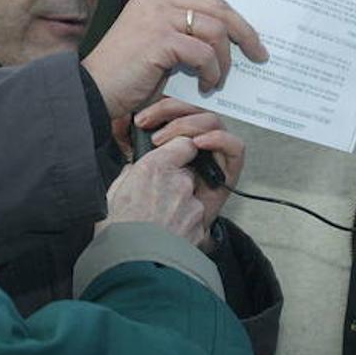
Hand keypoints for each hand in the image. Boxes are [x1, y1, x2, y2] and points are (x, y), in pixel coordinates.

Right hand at [81, 0, 266, 119]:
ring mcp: (158, 16)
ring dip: (225, 60)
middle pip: (219, 7)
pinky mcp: (159, 39)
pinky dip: (211, 72)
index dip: (234, 16)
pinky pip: (203, 53)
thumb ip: (186, 33)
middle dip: (245, 32)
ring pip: (215, 30)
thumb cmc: (127, 74)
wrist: (93, 91)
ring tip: (219, 80)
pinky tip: (206, 86)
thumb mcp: (160, 44)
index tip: (251, 35)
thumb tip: (230, 40)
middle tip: (259, 54)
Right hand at [98, 137, 208, 246]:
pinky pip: (194, 222)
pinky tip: (166, 237)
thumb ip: (130, 177)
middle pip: (187, 174)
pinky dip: (184, 227)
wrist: (131, 267)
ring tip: (159, 225)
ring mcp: (192, 205)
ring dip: (180, 208)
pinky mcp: (199, 228)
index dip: (179, 151)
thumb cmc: (116, 232)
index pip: (184, 144)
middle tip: (158, 200)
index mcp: (155, 168)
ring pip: (191, 199)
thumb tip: (134, 172)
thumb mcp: (112, 194)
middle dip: (177, 184)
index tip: (173, 158)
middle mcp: (179, 182)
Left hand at [136, 97, 245, 248]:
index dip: (157, 110)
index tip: (137, 120)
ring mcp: (213, 158)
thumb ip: (127, 155)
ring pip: (211, 123)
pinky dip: (219, 139)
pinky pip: (235, 148)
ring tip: (167, 137)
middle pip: (192, 112)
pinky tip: (199, 142)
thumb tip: (121, 128)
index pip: (171, 113)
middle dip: (170, 111)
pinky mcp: (229, 173)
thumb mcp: (125, 179)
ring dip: (189, 123)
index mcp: (169, 146)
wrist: (157, 244)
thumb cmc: (136, 215)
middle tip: (147, 123)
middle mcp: (194, 149)